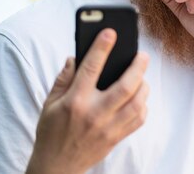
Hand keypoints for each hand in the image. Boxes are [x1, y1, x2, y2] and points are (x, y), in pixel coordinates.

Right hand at [26, 29, 149, 173]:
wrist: (56, 168)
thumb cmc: (51, 132)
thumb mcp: (49, 103)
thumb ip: (63, 78)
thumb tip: (75, 57)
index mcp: (74, 102)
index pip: (91, 69)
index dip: (102, 48)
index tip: (110, 32)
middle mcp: (94, 114)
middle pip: (125, 86)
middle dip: (138, 67)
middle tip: (143, 55)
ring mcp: (108, 128)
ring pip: (137, 103)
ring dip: (144, 86)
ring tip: (142, 76)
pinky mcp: (116, 138)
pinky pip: (139, 119)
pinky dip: (143, 105)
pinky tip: (139, 97)